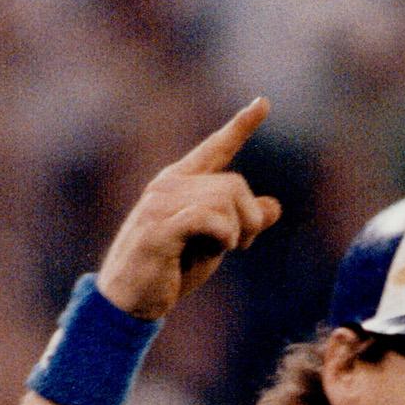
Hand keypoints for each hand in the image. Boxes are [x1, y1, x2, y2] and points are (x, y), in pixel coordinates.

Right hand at [96, 98, 281, 320]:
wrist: (129, 301)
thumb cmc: (170, 270)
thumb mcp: (213, 244)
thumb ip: (240, 223)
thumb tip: (274, 206)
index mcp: (180, 182)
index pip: (215, 148)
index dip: (240, 127)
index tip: (263, 103)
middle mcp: (169, 185)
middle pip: (234, 184)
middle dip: (251, 219)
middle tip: (244, 246)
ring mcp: (161, 204)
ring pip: (225, 199)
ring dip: (238, 231)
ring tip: (224, 250)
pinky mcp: (159, 229)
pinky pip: (208, 217)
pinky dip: (223, 235)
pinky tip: (218, 248)